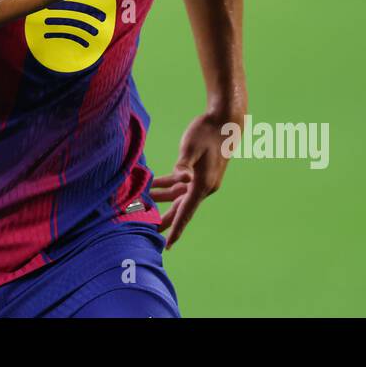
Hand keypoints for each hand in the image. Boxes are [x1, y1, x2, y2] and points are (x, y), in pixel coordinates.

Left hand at [155, 110, 243, 249]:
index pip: (186, 212)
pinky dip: (167, 185)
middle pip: (181, 209)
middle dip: (165, 220)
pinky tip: (152, 185)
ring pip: (178, 196)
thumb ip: (183, 165)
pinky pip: (180, 185)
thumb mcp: (191, 147)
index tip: (168, 245)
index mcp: (203, 184)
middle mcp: (204, 187)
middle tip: (148, 232)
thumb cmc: (207, 132)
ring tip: (141, 205)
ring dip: (161, 200)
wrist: (225, 121)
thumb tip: (182, 179)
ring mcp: (202, 180)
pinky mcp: (199, 173)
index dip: (176, 229)